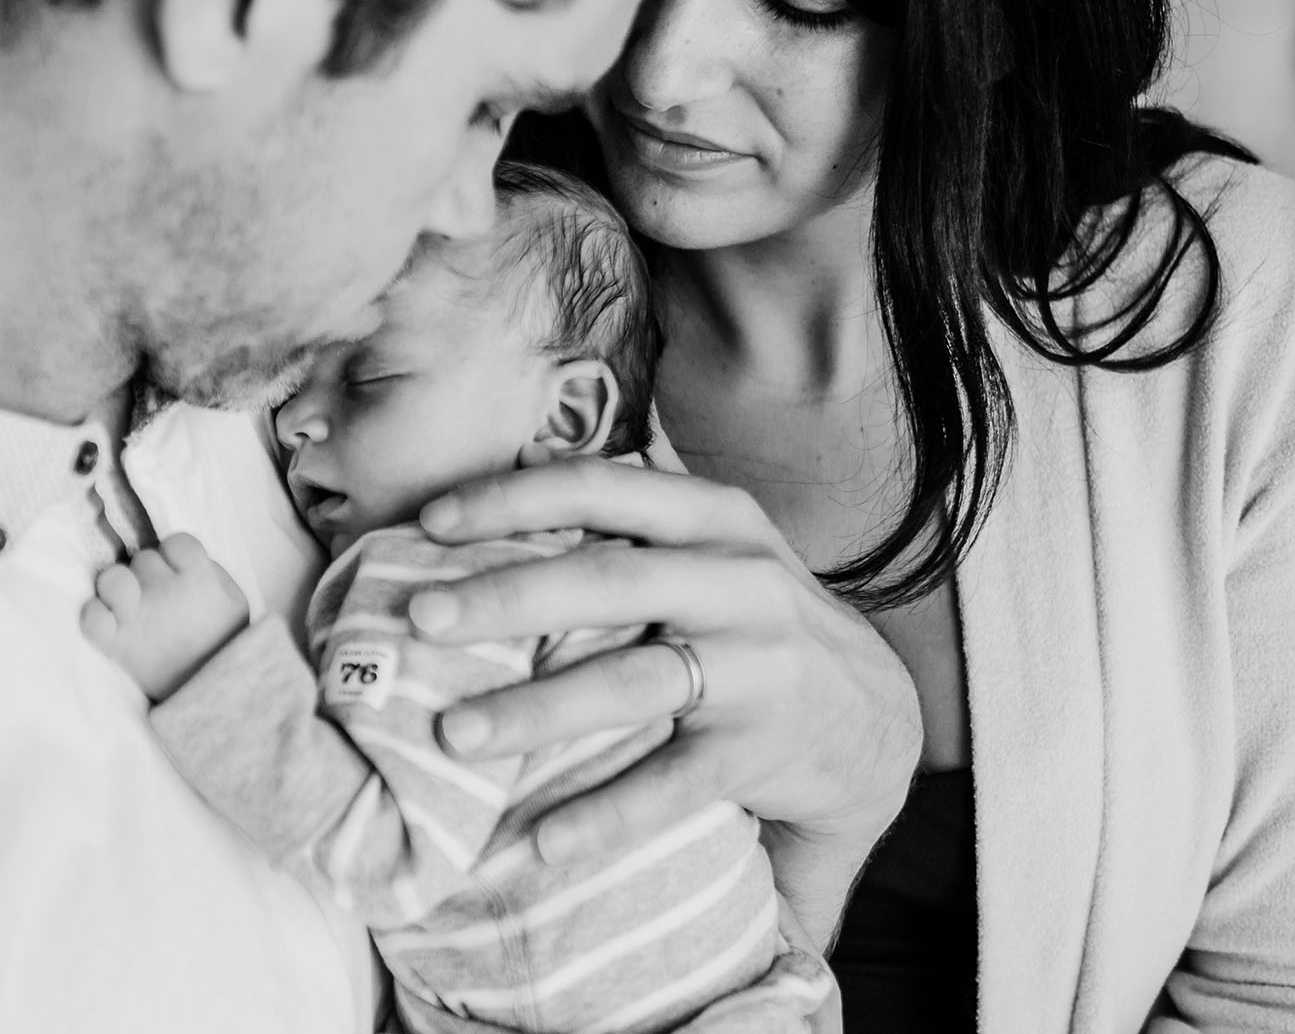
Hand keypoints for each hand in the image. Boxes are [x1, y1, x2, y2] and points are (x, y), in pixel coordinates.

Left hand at [79, 534, 248, 701]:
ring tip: (133, 606)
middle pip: (144, 560)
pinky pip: (91, 616)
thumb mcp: (235, 600)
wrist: (216, 695)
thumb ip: (209, 571)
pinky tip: (111, 620)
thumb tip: (177, 559)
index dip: (176, 555)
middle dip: (152, 575)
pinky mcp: (117, 644)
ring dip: (120, 587)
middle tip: (165, 601)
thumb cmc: (225, 644)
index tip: (182, 573)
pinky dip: (96, 614)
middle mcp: (164, 590)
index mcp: (198, 578)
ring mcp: (136, 616)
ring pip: (112, 577)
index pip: (176, 542)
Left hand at [408, 458, 921, 942]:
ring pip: (631, 684)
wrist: (875, 716)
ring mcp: (757, 667)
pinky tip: (538, 840)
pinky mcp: (763, 751)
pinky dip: (604, 814)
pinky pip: (672, 785)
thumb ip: (632, 505)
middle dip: (506, 597)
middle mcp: (741, 582)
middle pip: (608, 582)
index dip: (513, 498)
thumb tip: (524, 453)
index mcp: (717, 519)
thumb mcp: (714, 542)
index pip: (602, 490)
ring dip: (535, 711)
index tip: (429, 520)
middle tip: (419, 618)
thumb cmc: (756, 615)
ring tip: (453, 736)